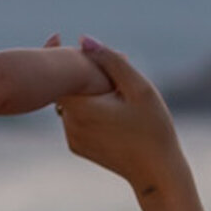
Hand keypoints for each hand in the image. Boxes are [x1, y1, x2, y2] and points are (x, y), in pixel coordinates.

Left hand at [51, 38, 190, 200]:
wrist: (156, 175)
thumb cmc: (153, 129)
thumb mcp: (139, 88)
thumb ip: (110, 61)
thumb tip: (82, 39)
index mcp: (81, 106)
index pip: (55, 73)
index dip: (54, 53)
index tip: (56, 36)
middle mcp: (69, 122)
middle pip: (65, 87)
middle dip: (81, 73)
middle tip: (112, 64)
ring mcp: (72, 137)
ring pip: (71, 102)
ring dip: (85, 92)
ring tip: (117, 91)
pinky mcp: (77, 147)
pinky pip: (76, 119)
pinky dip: (87, 109)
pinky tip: (113, 111)